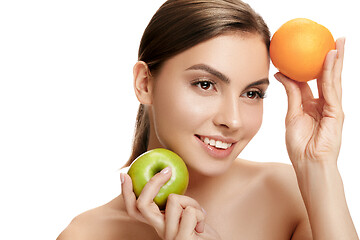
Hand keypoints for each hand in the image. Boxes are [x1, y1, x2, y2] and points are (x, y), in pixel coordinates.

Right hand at [121, 168, 220, 239]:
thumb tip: (169, 172)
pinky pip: (189, 211)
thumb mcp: (186, 211)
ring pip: (173, 200)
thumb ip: (176, 201)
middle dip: (153, 183)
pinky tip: (202, 226)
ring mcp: (170, 237)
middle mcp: (159, 231)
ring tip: (199, 214)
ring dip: (191, 201)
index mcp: (157, 223)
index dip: (125, 193)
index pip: (134, 209)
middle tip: (166, 171)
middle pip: (143, 204)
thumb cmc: (201, 228)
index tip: (124, 174)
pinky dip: (200, 212)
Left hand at [275, 38, 344, 169]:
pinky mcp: (336, 112)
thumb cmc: (299, 145)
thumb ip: (291, 94)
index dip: (308, 66)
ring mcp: (331, 108)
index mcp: (311, 105)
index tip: (305, 51)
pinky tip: (331, 58)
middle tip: (330, 40)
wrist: (308, 164)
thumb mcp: (291, 115)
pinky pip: (332, 89)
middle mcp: (323, 104)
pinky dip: (331, 73)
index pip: (311, 81)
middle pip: (326, 77)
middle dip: (329, 59)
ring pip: (333, 80)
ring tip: (336, 42)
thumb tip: (281, 74)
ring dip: (334, 61)